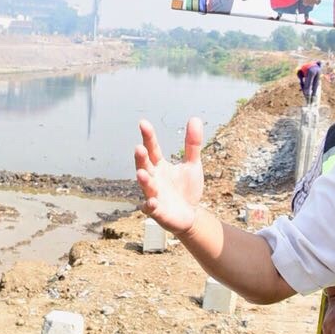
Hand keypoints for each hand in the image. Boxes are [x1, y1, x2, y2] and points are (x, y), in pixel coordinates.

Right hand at [135, 118, 204, 235]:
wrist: (190, 215)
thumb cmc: (186, 189)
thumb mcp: (192, 164)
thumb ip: (192, 144)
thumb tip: (195, 118)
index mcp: (159, 166)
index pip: (152, 149)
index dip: (148, 137)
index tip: (143, 123)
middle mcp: (153, 178)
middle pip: (145, 166)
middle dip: (141, 158)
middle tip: (139, 148)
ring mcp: (153, 195)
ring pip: (146, 187)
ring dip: (144, 181)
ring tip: (142, 173)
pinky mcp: (158, 212)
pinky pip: (152, 209)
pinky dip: (150, 206)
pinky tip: (151, 202)